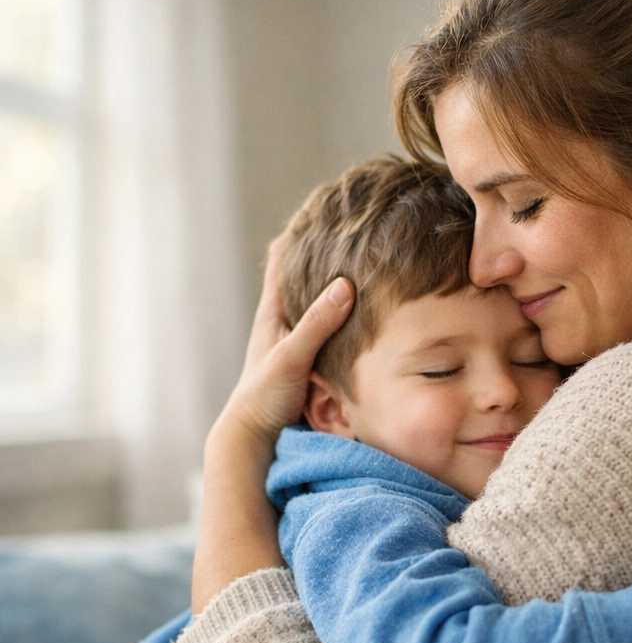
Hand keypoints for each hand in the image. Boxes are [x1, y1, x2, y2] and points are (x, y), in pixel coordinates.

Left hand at [216, 232, 354, 450]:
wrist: (253, 437)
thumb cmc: (265, 396)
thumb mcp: (293, 357)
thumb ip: (319, 323)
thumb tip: (346, 285)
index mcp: (274, 311)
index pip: (282, 256)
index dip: (299, 229)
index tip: (322, 205)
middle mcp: (283, 321)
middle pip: (302, 274)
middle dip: (324, 251)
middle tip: (353, 227)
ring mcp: (296, 342)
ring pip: (318, 303)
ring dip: (337, 286)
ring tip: (367, 263)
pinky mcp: (309, 362)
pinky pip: (330, 330)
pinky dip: (345, 317)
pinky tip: (365, 316)